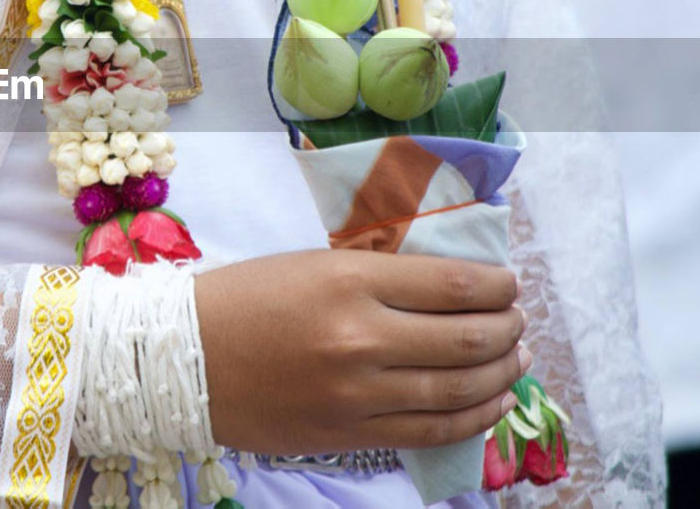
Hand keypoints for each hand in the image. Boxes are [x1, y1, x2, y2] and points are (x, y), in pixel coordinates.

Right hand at [194, 249, 529, 454]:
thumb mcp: (312, 265)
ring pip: (460, 388)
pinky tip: (491, 403)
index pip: (455, 284)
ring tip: (514, 359)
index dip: (498, 286)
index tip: (508, 285)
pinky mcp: (350, 434)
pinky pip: (432, 431)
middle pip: (469, 337)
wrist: (183, 359)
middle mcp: (361, 337)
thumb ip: (379, 277)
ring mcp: (358, 393)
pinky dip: (474, 417)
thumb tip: (452, 289)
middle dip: (508, 328)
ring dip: (502, 373)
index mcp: (349, 280)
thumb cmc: (244, 299)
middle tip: (516, 322)